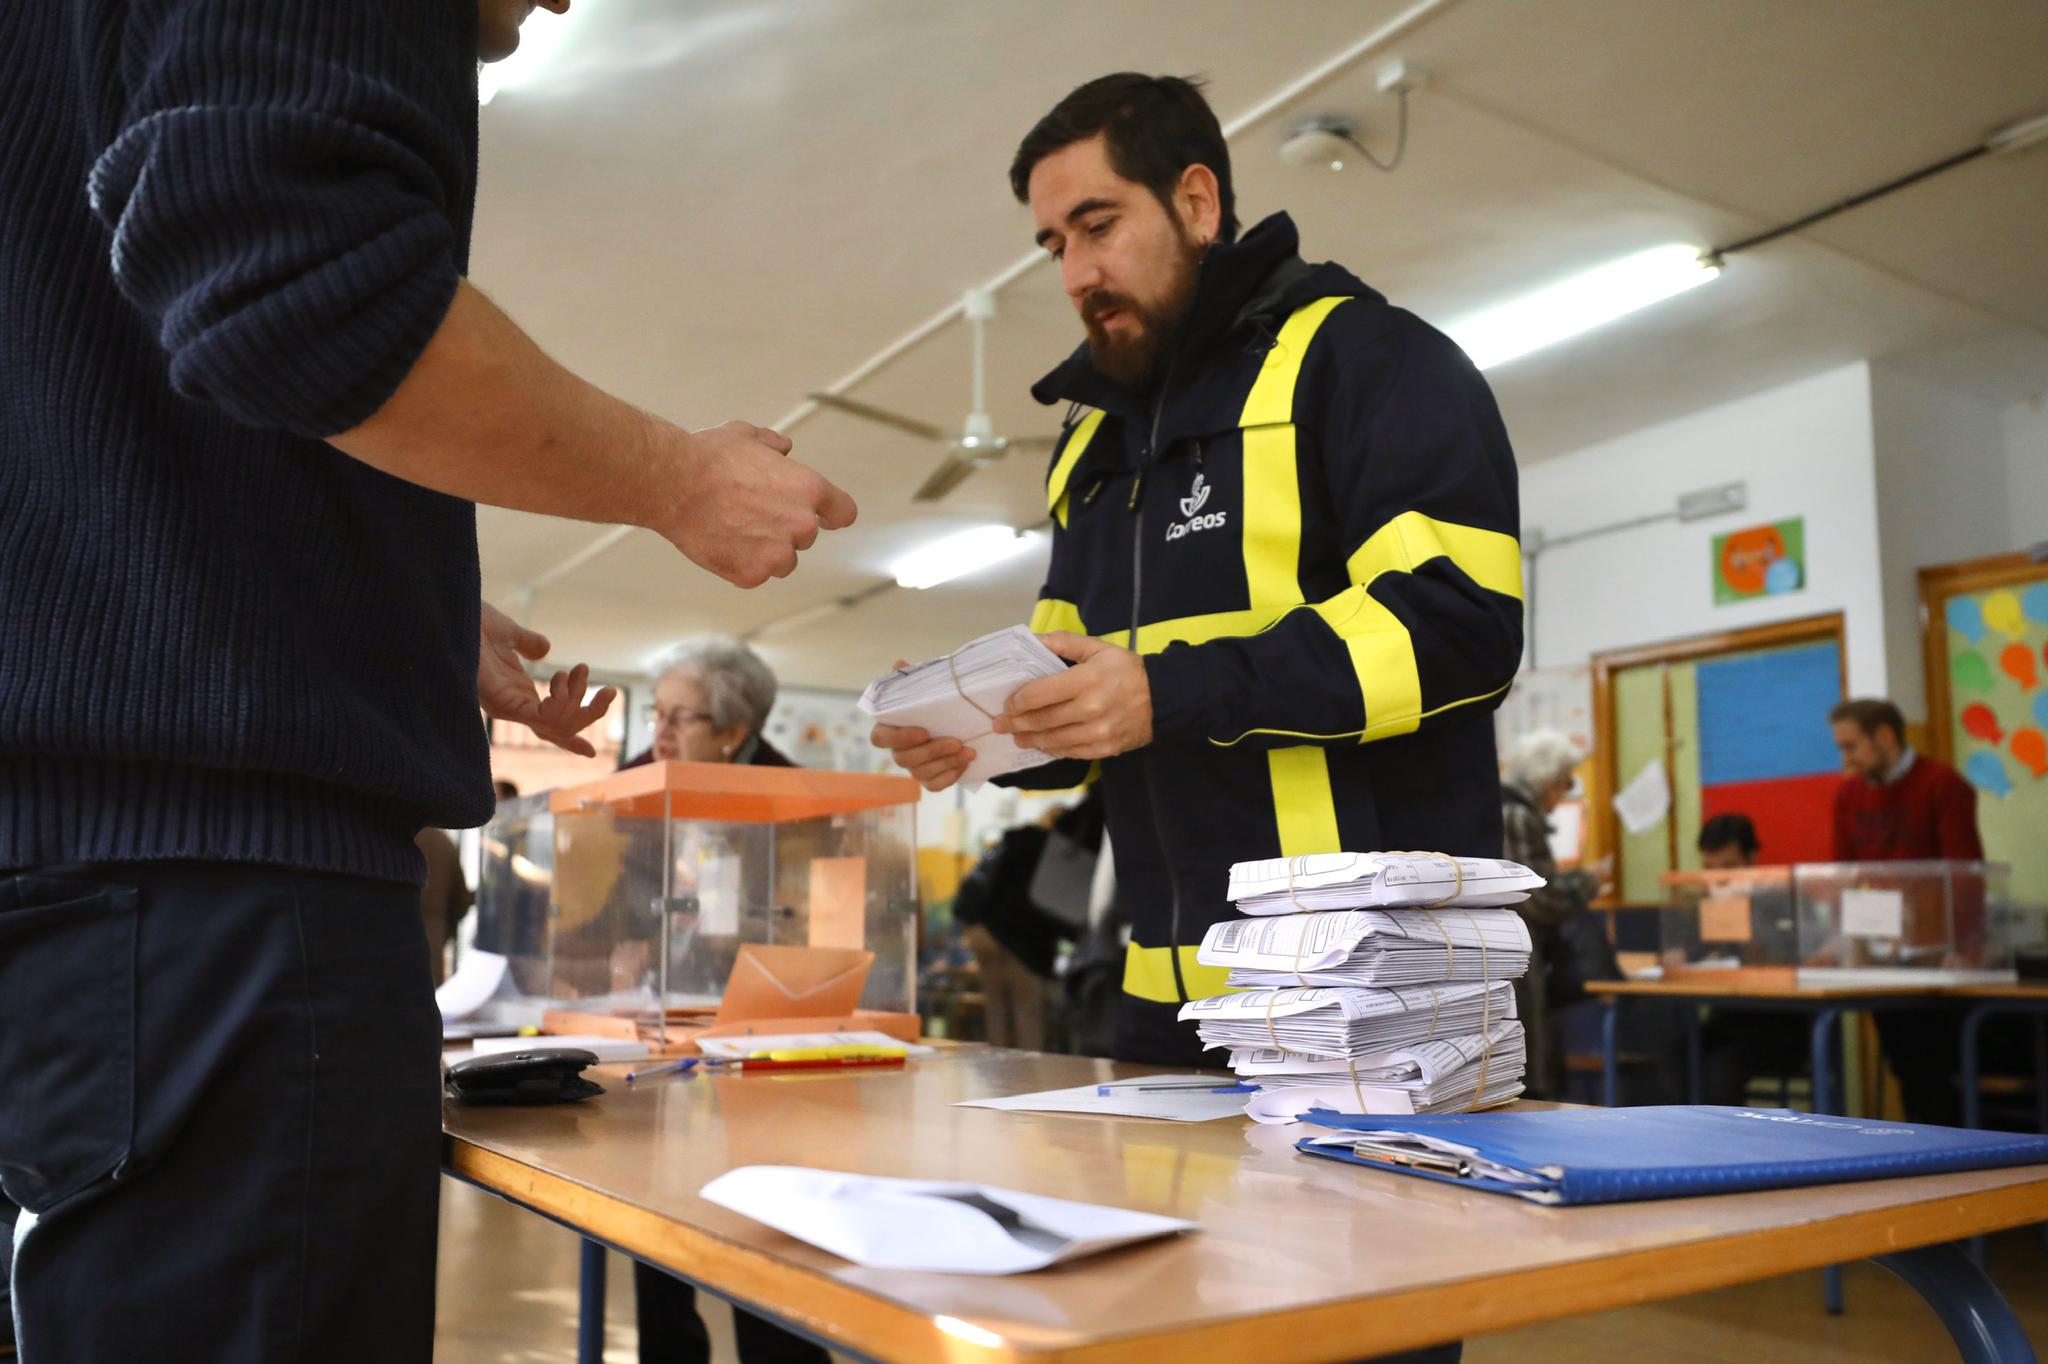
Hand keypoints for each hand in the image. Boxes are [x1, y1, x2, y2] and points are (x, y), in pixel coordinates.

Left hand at [478, 603, 617, 757]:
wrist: (451, 611)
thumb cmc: (471, 623)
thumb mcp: (508, 632)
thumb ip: (529, 643)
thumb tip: (545, 649)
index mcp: (516, 694)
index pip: (548, 723)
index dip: (571, 738)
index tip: (592, 752)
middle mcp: (513, 706)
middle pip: (560, 729)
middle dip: (591, 714)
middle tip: (610, 690)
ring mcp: (507, 706)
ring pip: (556, 726)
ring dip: (578, 701)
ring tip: (579, 670)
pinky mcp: (501, 702)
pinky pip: (540, 717)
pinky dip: (560, 703)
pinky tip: (563, 681)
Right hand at [662, 421, 856, 587]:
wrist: (674, 484)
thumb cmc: (709, 458)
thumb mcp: (748, 436)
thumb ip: (774, 445)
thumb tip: (784, 449)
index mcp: (810, 489)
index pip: (843, 512)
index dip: (831, 514)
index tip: (823, 517)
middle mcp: (801, 524)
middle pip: (806, 536)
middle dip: (784, 527)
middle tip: (750, 513)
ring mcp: (778, 554)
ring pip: (784, 561)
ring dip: (767, 551)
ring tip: (734, 528)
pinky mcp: (753, 574)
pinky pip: (756, 574)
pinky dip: (742, 564)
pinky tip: (721, 542)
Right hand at [869, 659, 974, 791]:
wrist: (955, 720)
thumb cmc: (933, 703)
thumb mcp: (924, 688)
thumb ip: (910, 679)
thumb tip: (899, 663)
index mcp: (889, 729)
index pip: (880, 739)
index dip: (899, 738)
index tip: (923, 732)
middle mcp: (898, 751)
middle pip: (905, 759)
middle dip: (932, 752)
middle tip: (956, 741)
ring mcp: (913, 767)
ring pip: (922, 773)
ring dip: (946, 763)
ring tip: (969, 751)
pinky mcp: (929, 779)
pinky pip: (935, 785)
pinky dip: (950, 777)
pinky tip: (965, 764)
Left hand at [994, 632, 1150, 760]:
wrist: (1163, 698)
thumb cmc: (1126, 670)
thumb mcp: (1097, 647)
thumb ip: (1063, 642)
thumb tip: (1031, 639)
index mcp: (1086, 680)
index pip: (1039, 694)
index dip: (1018, 701)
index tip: (1008, 703)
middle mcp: (1091, 709)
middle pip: (1042, 720)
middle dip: (1016, 723)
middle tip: (1001, 724)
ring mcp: (1098, 733)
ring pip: (1053, 740)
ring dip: (1031, 739)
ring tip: (1017, 737)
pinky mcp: (1105, 749)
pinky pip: (1071, 752)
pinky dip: (1053, 749)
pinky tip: (1043, 743)